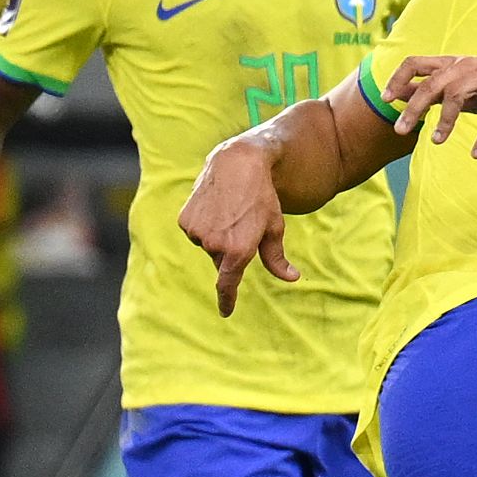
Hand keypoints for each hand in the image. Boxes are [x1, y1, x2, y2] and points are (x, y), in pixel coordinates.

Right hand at [177, 142, 293, 314]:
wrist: (237, 164)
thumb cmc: (262, 198)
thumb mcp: (274, 228)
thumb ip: (277, 258)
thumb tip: (292, 278)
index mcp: (239, 251)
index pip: (228, 284)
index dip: (227, 299)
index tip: (226, 312)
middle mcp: (215, 245)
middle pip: (222, 262)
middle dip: (231, 251)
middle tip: (242, 225)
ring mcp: (197, 233)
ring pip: (207, 247)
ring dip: (217, 237)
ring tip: (229, 212)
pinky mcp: (185, 221)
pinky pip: (195, 233)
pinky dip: (204, 225)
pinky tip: (215, 207)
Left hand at [379, 51, 476, 155]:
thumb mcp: (457, 85)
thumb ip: (430, 89)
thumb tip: (398, 93)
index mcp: (450, 63)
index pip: (415, 62)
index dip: (397, 79)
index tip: (385, 99)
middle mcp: (465, 67)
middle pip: (432, 84)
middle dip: (414, 107)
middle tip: (399, 130)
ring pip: (457, 96)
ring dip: (445, 120)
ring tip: (436, 141)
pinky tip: (476, 153)